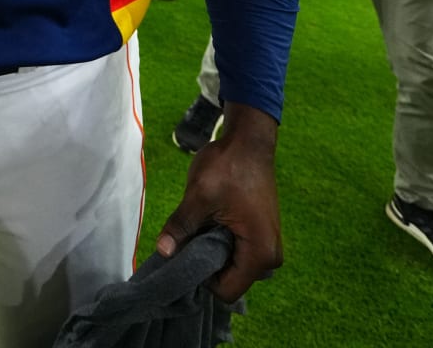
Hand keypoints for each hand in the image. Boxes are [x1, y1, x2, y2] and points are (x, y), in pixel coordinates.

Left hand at [156, 104, 282, 304]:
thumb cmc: (227, 167)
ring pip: (232, 266)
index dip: (201, 278)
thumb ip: (180, 228)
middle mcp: (270, 257)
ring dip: (212, 252)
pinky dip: (220, 243)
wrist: (248, 142)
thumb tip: (162, 252)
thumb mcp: (198, 197)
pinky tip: (209, 223)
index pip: (227, 291)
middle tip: (187, 238)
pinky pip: (237, 253)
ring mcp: (268, 246)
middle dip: (205, 264)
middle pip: (230, 280)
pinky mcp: (261, 235)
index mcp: (260, 253)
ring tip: (199, 226)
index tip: (184, 254)